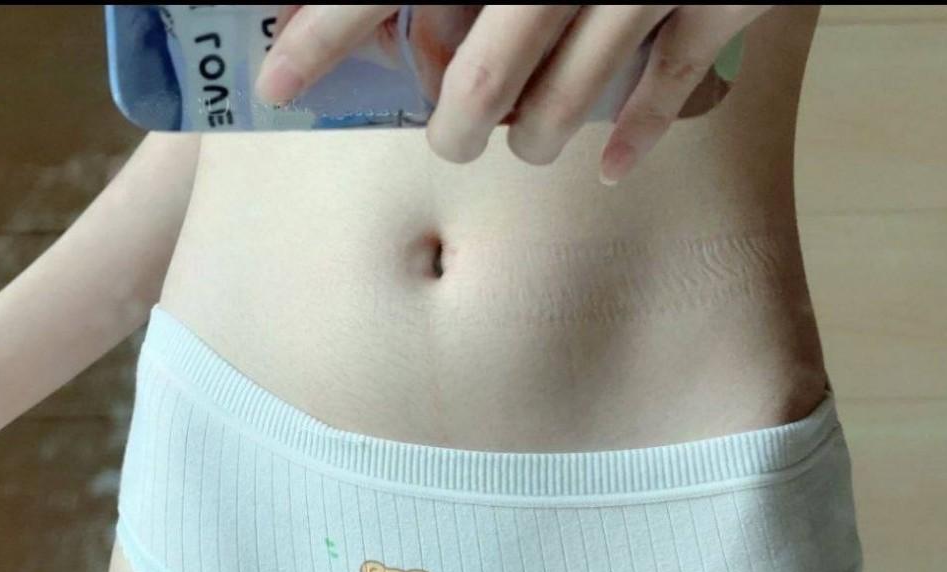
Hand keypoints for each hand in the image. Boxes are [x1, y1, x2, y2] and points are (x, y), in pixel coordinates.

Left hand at [256, 5, 765, 179]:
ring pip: (569, 98)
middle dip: (457, 128)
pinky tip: (608, 164)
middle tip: (453, 140)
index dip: (324, 34)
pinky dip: (636, 135)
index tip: (276, 82)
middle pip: (485, 76)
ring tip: (526, 147)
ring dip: (535, 141)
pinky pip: (670, 85)